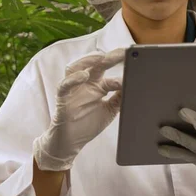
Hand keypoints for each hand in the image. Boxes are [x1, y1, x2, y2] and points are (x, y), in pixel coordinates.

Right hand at [33, 49, 124, 170]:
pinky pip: (65, 85)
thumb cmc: (87, 125)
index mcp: (97, 86)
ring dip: (88, 60)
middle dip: (108, 57)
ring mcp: (73, 89)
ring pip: (76, 68)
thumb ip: (119, 98)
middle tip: (121, 52)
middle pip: (95, 64)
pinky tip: (84, 75)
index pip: (108, 71)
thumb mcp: (110, 110)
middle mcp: (85, 84)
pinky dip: (73, 79)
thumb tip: (132, 86)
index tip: (133, 62)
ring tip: (101, 57)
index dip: (119, 67)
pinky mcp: (63, 98)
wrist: (71, 142)